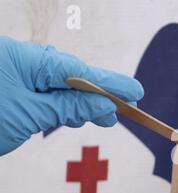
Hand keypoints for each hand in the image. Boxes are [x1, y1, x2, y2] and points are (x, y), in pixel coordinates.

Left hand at [0, 36, 143, 155]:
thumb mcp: (30, 115)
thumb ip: (70, 107)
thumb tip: (104, 106)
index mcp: (27, 59)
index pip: (80, 70)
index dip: (111, 83)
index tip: (135, 91)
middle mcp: (23, 61)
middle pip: (72, 75)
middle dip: (99, 94)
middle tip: (124, 109)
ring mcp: (17, 73)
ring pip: (60, 85)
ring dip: (82, 103)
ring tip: (103, 119)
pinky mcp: (13, 87)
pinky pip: (46, 92)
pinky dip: (62, 106)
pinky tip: (74, 116)